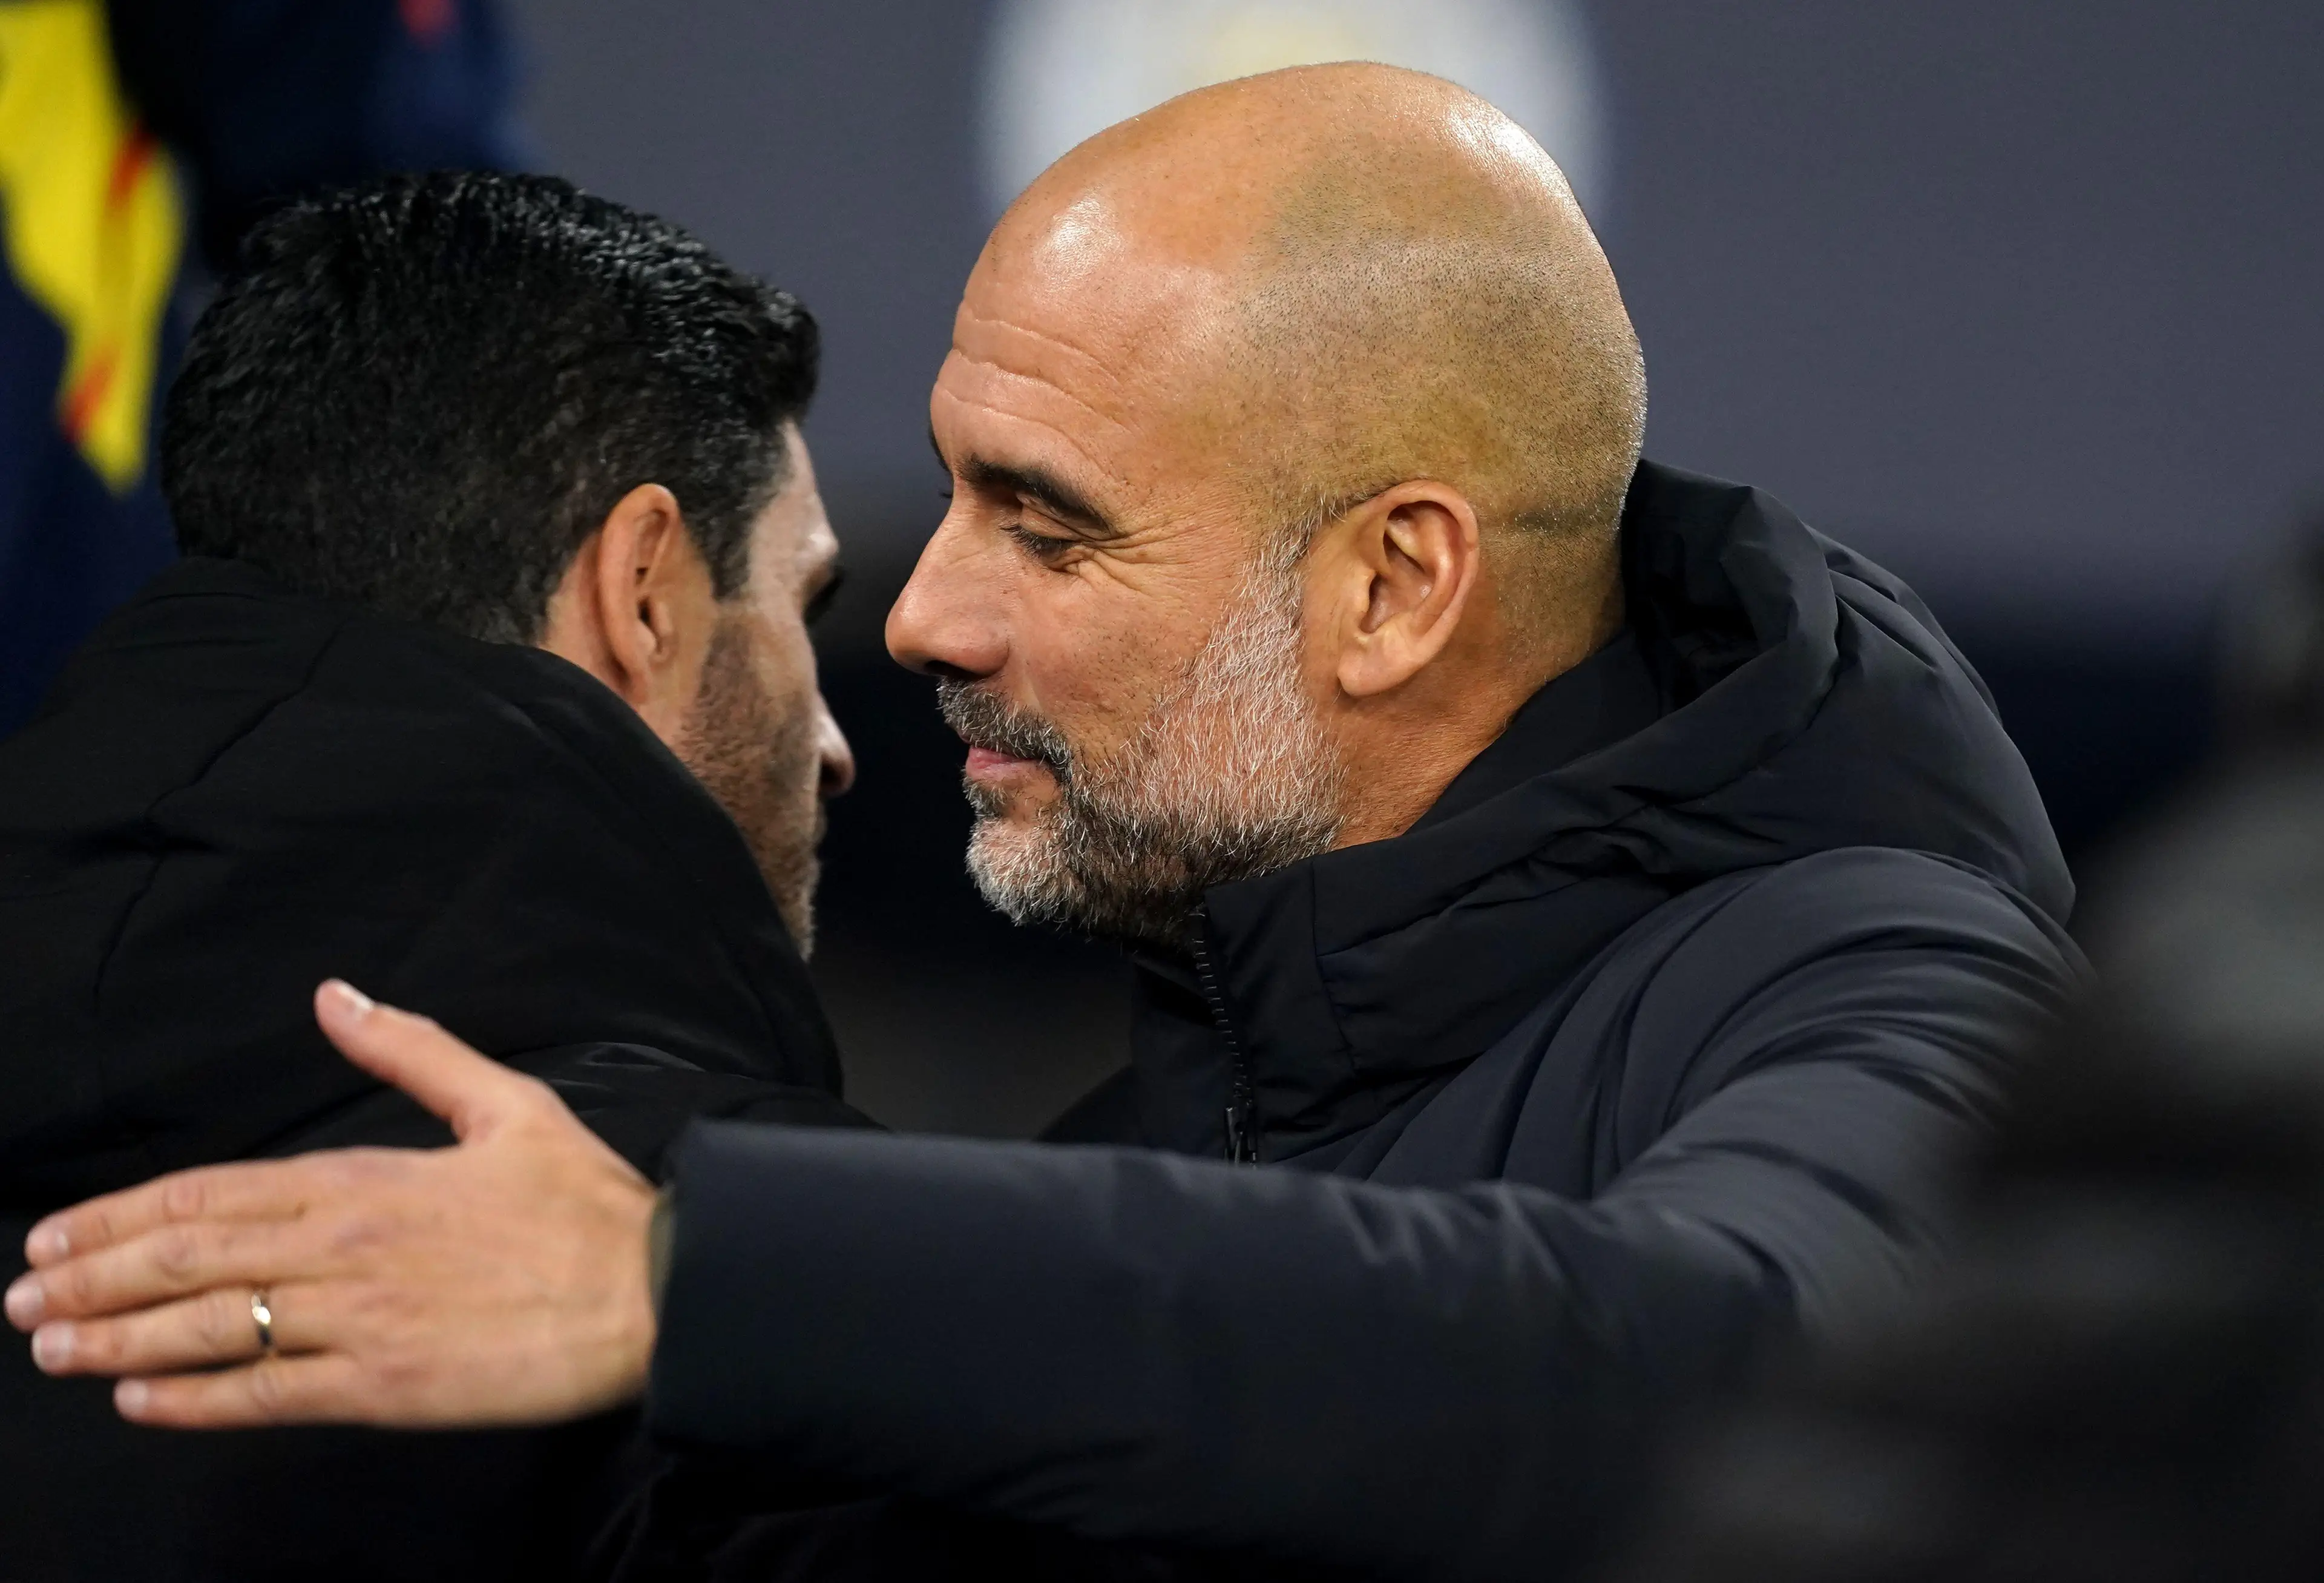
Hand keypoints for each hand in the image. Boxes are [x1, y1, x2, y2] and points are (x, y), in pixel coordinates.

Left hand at [4, 982, 658, 1428]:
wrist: (656, 1294)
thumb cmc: (587, 1205)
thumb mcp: (509, 1106)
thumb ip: (414, 1051)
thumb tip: (336, 996)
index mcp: (370, 1179)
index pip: (217, 1194)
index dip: (126, 1215)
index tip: (59, 1234)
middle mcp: (348, 1249)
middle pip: (193, 1259)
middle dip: (95, 1278)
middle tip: (23, 1297)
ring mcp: (361, 1322)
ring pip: (213, 1327)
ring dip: (119, 1340)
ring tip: (53, 1348)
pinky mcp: (384, 1388)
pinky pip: (268, 1395)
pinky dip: (195, 1401)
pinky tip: (142, 1404)